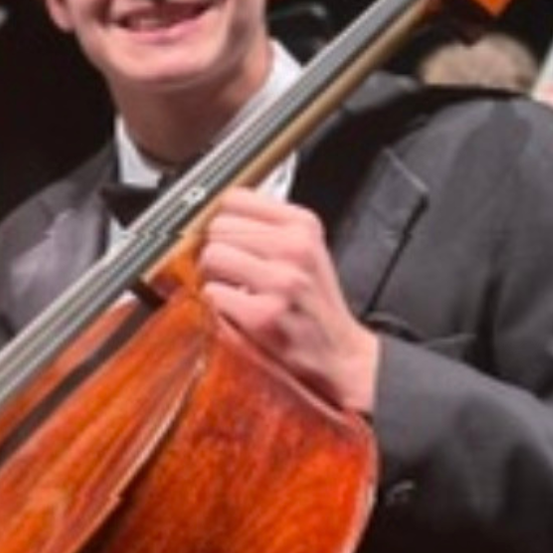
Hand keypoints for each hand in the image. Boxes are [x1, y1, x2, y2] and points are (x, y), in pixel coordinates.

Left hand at [196, 188, 378, 413]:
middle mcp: (294, 247)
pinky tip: (239, 311)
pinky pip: (212, 292)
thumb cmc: (316, 303)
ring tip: (237, 290)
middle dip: (219, 249)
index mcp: (304, 225)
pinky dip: (217, 304)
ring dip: (215, 276)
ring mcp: (279, 280)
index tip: (230, 237)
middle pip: (218, 227)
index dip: (225, 219)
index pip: (236, 198)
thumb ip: (266, 227)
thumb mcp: (305, 249)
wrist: (340, 354)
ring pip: (212, 256)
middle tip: (235, 271)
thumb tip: (215, 214)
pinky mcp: (261, 314)